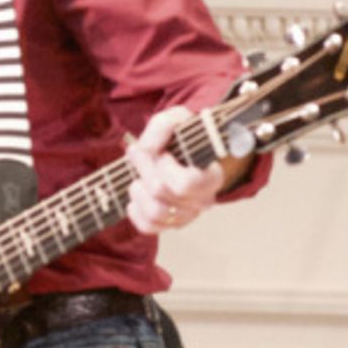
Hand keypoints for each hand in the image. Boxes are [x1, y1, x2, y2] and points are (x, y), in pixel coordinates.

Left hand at [124, 106, 223, 234]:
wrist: (180, 152)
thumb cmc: (181, 137)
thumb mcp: (176, 119)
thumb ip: (163, 126)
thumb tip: (148, 149)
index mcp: (211, 177)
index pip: (186, 183)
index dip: (165, 166)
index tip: (163, 152)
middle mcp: (203, 201)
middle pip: (162, 192)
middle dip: (144, 169)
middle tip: (140, 155)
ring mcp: (187, 215)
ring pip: (156, 213)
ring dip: (138, 190)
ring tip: (138, 176)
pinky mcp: (170, 224)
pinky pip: (148, 227)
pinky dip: (135, 210)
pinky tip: (138, 191)